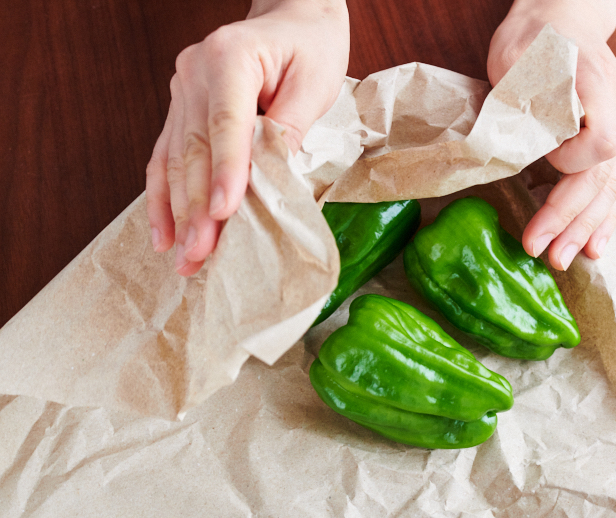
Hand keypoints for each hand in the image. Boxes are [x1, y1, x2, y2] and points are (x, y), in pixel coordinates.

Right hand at [146, 0, 348, 275]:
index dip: (226, 172)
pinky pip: (166, 157)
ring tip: (184, 258)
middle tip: (199, 254)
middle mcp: (195, 72)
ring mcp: (182, 90)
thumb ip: (289, 129)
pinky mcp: (181, 108)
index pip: (226, 123)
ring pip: (175, 159)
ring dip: (178, 213)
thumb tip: (268, 181)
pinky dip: (164, 197)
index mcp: (230, 57)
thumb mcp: (315, 83)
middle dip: (197, 208)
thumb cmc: (309, 48)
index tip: (224, 215)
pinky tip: (163, 232)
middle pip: (194, 149)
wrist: (290, 19)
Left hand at [488, 0, 615, 269]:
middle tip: (550, 255)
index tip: (542, 164)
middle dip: (575, 218)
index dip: (573, 162)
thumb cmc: (531, 40)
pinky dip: (601, 215)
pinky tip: (595, 244)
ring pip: (613, 184)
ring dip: (589, 226)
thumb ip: (525, 101)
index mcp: (601, 83)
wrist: (558, 22)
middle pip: (607, 173)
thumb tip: (531, 151)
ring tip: (569, 258)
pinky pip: (614, 181)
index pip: (602, 142)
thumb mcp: (514, 59)